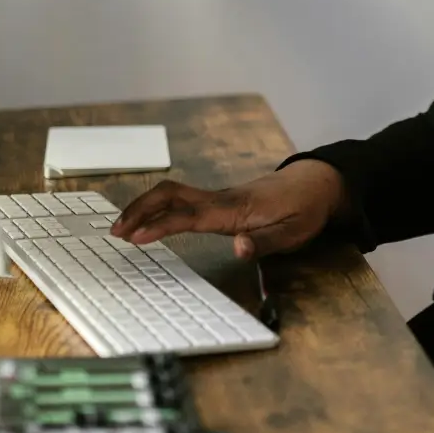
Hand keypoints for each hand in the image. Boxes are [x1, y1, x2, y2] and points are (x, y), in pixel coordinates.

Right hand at [110, 160, 346, 259]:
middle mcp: (221, 200)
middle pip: (171, 195)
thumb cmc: (305, 208)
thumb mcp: (294, 232)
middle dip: (140, 210)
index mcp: (234, 209)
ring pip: (173, 195)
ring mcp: (219, 198)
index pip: (189, 216)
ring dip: (145, 208)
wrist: (317, 183)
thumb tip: (238, 249)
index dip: (161, 226)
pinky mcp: (221, 201)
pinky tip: (150, 221)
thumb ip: (265, 243)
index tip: (136, 237)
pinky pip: (183, 200)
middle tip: (116, 231)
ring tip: (122, 228)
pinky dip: (159, 208)